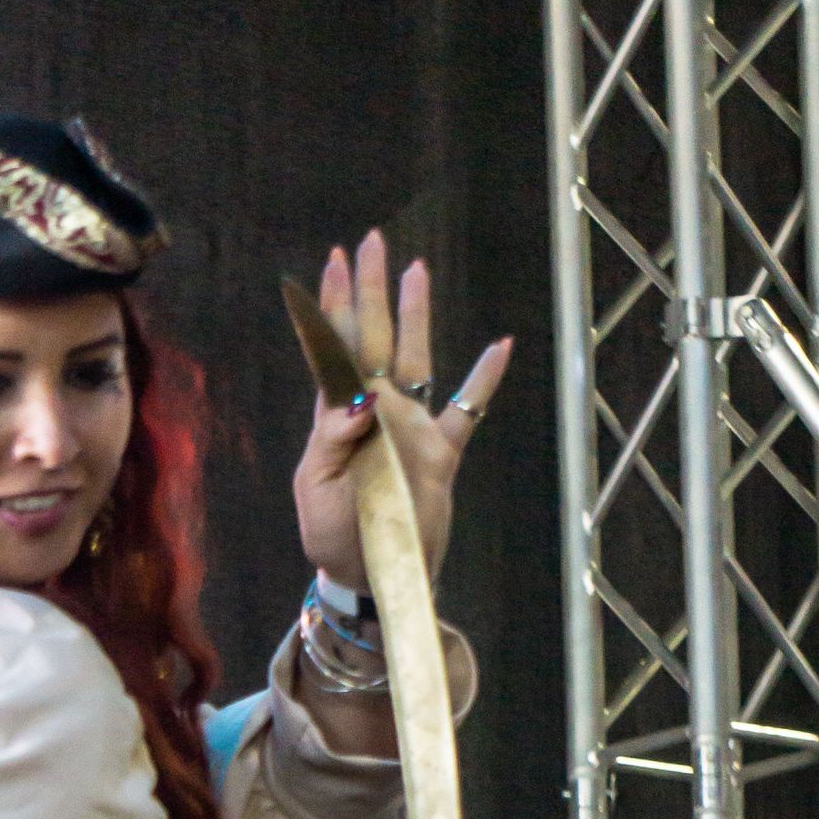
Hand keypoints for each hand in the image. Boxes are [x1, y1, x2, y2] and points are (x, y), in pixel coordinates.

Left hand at [292, 230, 511, 593]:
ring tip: (417, 271)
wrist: (369, 576)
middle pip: (374, 336)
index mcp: (339, 417)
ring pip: (416, 357)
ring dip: (417, 314)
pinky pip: (467, 410)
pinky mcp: (441, 453)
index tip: (333, 262)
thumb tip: (356, 396)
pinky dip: (483, 381)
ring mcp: (411, 428)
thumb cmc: (333, 535)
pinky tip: (499, 347)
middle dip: (371, 289)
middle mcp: (377, 411)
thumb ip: (334, 440)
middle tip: (372, 241)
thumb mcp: (319, 489)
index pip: (334, 348)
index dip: (332, 305)